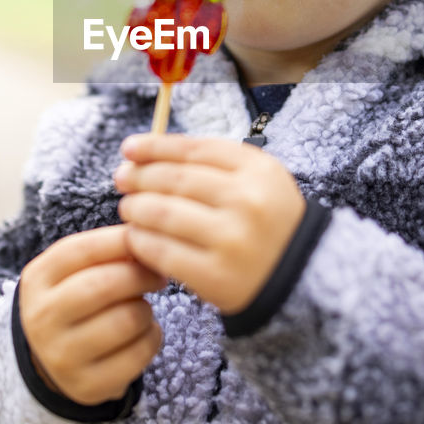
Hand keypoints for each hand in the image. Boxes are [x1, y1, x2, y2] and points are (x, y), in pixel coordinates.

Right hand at [17, 225, 165, 405]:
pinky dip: (152, 338)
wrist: (52, 359)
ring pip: (128, 319)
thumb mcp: (75, 270)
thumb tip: (148, 235)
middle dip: (142, 275)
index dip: (123, 241)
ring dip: (147, 310)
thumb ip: (105, 250)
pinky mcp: (87, 386)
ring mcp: (61, 356)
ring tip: (141, 308)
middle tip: (157, 276)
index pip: (84, 249)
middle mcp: (42, 318)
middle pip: (106, 285)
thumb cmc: (75, 300)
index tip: (148, 240)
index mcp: (38, 279)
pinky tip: (143, 334)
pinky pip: (139, 353)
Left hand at [114, 134, 305, 314]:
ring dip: (136, 208)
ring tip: (129, 208)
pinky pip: (163, 252)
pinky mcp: (216, 276)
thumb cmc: (269, 222)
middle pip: (175, 180)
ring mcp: (231, 240)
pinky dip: (142, 242)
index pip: (193, 150)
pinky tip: (137, 237)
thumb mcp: (258, 180)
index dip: (155, 146)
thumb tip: (150, 152)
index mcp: (258, 171)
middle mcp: (246, 202)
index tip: (130, 148)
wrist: (301, 276)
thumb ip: (213, 162)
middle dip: (140, 177)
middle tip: (122, 178)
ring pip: (163, 214)